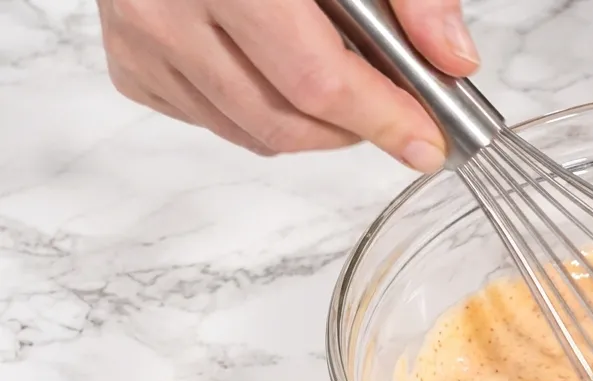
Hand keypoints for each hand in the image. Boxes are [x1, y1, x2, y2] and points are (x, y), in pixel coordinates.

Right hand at [96, 0, 479, 171]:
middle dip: (352, 131)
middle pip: (283, 120)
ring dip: (310, 127)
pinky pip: (209, 119)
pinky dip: (256, 113)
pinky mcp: (129, 60)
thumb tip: (452, 59)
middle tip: (394, 112)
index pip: (317, 80)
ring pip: (248, 131)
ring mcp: (140, 38)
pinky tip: (277, 67)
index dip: (382, 119)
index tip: (426, 143)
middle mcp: (168, 7)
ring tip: (340, 80)